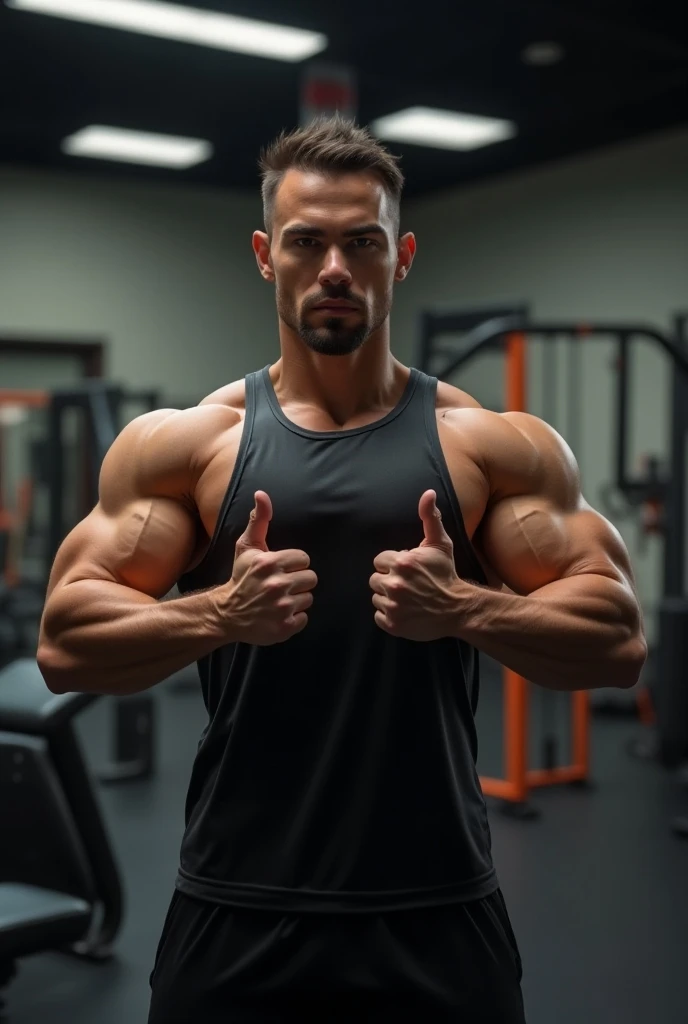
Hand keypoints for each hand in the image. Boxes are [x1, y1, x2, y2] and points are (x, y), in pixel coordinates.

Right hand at [216, 491, 317, 645]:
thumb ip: (259, 520)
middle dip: (298, 581)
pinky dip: (294, 618)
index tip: (281, 569)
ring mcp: (281, 608)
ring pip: (308, 598)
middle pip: (311, 578)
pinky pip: (304, 618)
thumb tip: (262, 494)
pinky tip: (279, 614)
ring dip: (296, 600)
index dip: (294, 564)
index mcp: (269, 563)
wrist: (226, 613)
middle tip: (282, 585)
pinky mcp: (284, 628)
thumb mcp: (246, 547)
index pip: (304, 559)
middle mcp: (276, 585)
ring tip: (279, 600)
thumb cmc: (241, 578)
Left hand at [369, 490, 465, 641]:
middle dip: (389, 581)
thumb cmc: (446, 574)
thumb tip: (428, 493)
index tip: (408, 571)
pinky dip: (388, 615)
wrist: (459, 608)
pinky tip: (405, 611)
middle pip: (375, 580)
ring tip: (408, 598)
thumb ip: (430, 517)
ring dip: (388, 598)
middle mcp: (394, 584)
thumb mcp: (440, 544)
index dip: (393, 565)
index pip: (380, 561)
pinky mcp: (393, 624)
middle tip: (408, 585)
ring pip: (376, 598)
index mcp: (401, 562)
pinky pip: (378, 616)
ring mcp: (393, 606)